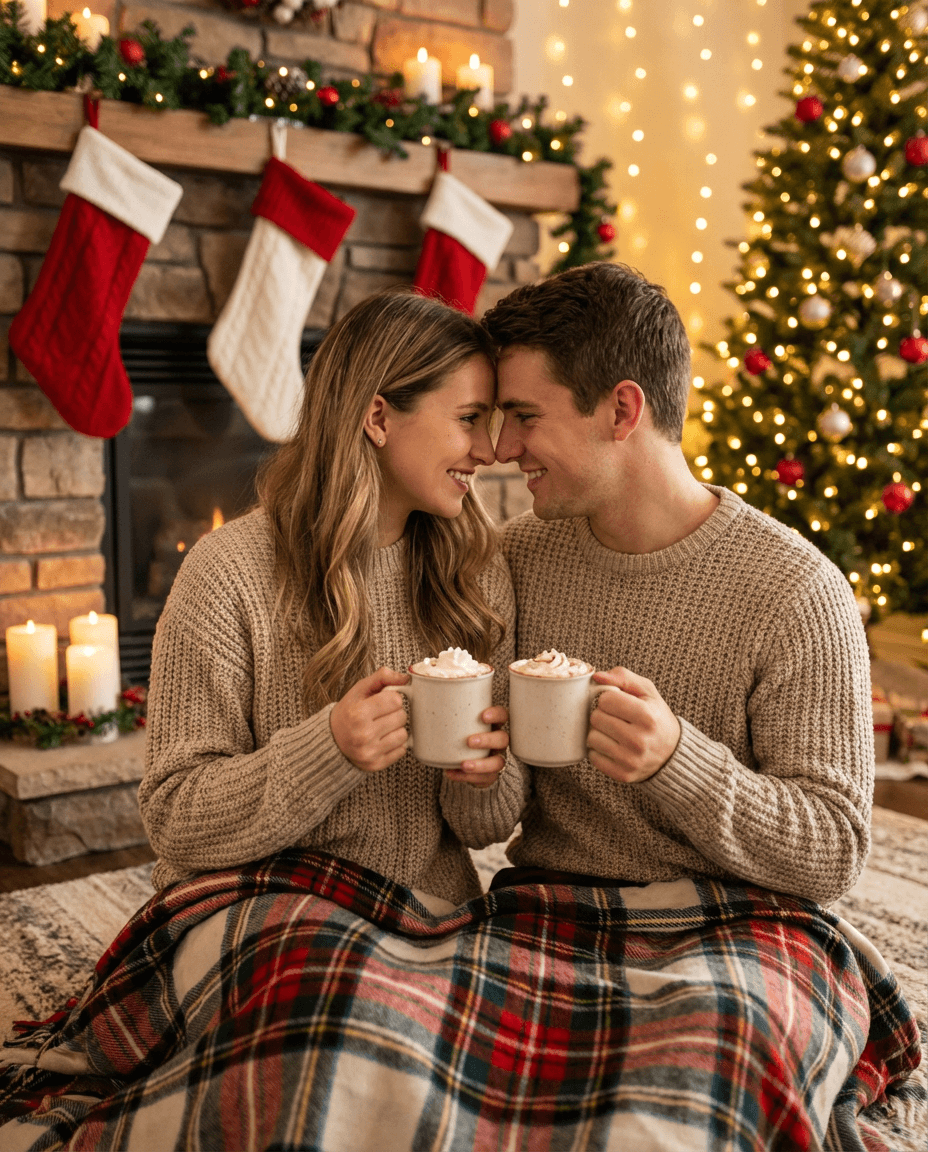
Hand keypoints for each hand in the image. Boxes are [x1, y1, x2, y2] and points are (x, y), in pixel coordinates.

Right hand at [330, 667, 410, 772]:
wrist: (331, 741)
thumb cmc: (348, 712)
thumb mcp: (359, 690)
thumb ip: (382, 677)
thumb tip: (406, 678)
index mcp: (359, 713)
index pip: (396, 700)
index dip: (391, 698)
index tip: (382, 702)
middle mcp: (364, 734)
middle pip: (402, 717)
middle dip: (394, 713)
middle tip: (381, 715)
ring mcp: (370, 752)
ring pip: (404, 734)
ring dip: (396, 729)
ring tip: (382, 728)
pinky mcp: (376, 765)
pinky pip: (402, 751)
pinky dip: (395, 744)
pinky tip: (382, 740)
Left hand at [444, 705, 509, 788]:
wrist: (463, 758)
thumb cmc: (456, 731)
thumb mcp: (453, 718)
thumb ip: (439, 706)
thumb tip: (409, 688)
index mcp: (490, 723)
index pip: (502, 715)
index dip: (496, 714)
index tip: (483, 716)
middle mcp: (497, 740)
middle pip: (502, 738)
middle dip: (487, 739)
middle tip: (470, 741)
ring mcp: (495, 758)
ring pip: (498, 762)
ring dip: (481, 764)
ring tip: (464, 764)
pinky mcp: (489, 775)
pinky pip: (484, 779)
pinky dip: (467, 778)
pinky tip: (451, 773)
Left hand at [587, 668, 680, 783]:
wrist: (672, 753)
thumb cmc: (656, 717)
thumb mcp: (647, 691)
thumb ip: (623, 677)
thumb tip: (597, 677)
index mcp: (647, 716)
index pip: (605, 700)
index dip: (608, 699)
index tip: (617, 703)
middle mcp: (640, 740)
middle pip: (596, 718)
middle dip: (602, 715)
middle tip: (615, 718)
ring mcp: (631, 760)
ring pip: (591, 738)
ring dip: (599, 733)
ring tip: (614, 732)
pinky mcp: (623, 774)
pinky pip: (593, 758)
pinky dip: (599, 751)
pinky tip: (613, 747)